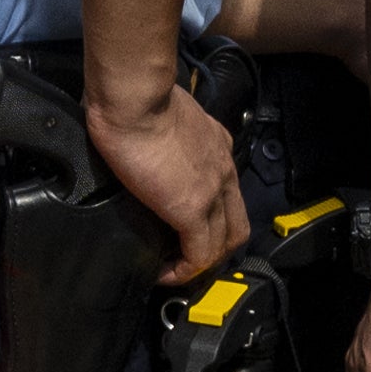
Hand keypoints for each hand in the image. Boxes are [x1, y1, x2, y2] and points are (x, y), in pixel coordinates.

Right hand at [89, 80, 248, 287]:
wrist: (135, 97)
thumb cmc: (135, 97)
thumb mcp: (161, 117)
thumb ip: (160, 135)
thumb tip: (138, 144)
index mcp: (215, 145)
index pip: (225, 190)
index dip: (210, 216)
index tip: (181, 229)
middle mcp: (223, 168)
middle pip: (236, 222)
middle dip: (215, 248)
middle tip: (185, 259)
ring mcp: (212, 190)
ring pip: (224, 242)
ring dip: (202, 262)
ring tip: (174, 270)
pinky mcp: (192, 209)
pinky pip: (198, 255)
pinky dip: (184, 271)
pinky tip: (163, 274)